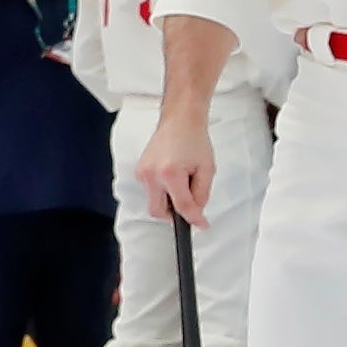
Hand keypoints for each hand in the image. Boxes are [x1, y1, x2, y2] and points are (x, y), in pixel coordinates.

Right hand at [136, 99, 217, 226]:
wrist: (180, 121)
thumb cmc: (195, 140)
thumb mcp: (207, 169)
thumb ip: (202, 194)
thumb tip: (195, 213)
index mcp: (170, 173)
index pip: (181, 207)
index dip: (194, 219)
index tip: (202, 225)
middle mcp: (151, 174)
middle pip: (158, 212)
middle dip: (173, 215)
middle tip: (189, 204)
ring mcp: (142, 172)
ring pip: (153, 202)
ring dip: (168, 200)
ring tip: (182, 181)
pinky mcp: (139, 170)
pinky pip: (150, 191)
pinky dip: (162, 190)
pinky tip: (173, 175)